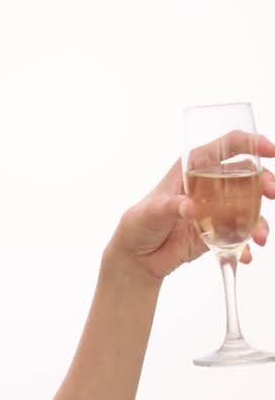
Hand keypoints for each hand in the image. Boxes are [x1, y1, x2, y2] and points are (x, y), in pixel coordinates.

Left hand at [110, 133, 274, 280]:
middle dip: (265, 181)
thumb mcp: (151, 212)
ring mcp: (218, 208)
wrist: (137, 256)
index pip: (226, 146)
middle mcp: (209, 184)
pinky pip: (242, 234)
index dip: (251, 143)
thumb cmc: (139, 224)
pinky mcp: (220, 230)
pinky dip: (248, 244)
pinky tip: (246, 255)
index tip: (270, 150)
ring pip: (250, 205)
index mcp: (192, 167)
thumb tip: (191, 208)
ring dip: (260, 219)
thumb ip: (171, 207)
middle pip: (248, 174)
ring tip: (258, 237)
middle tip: (270, 193)